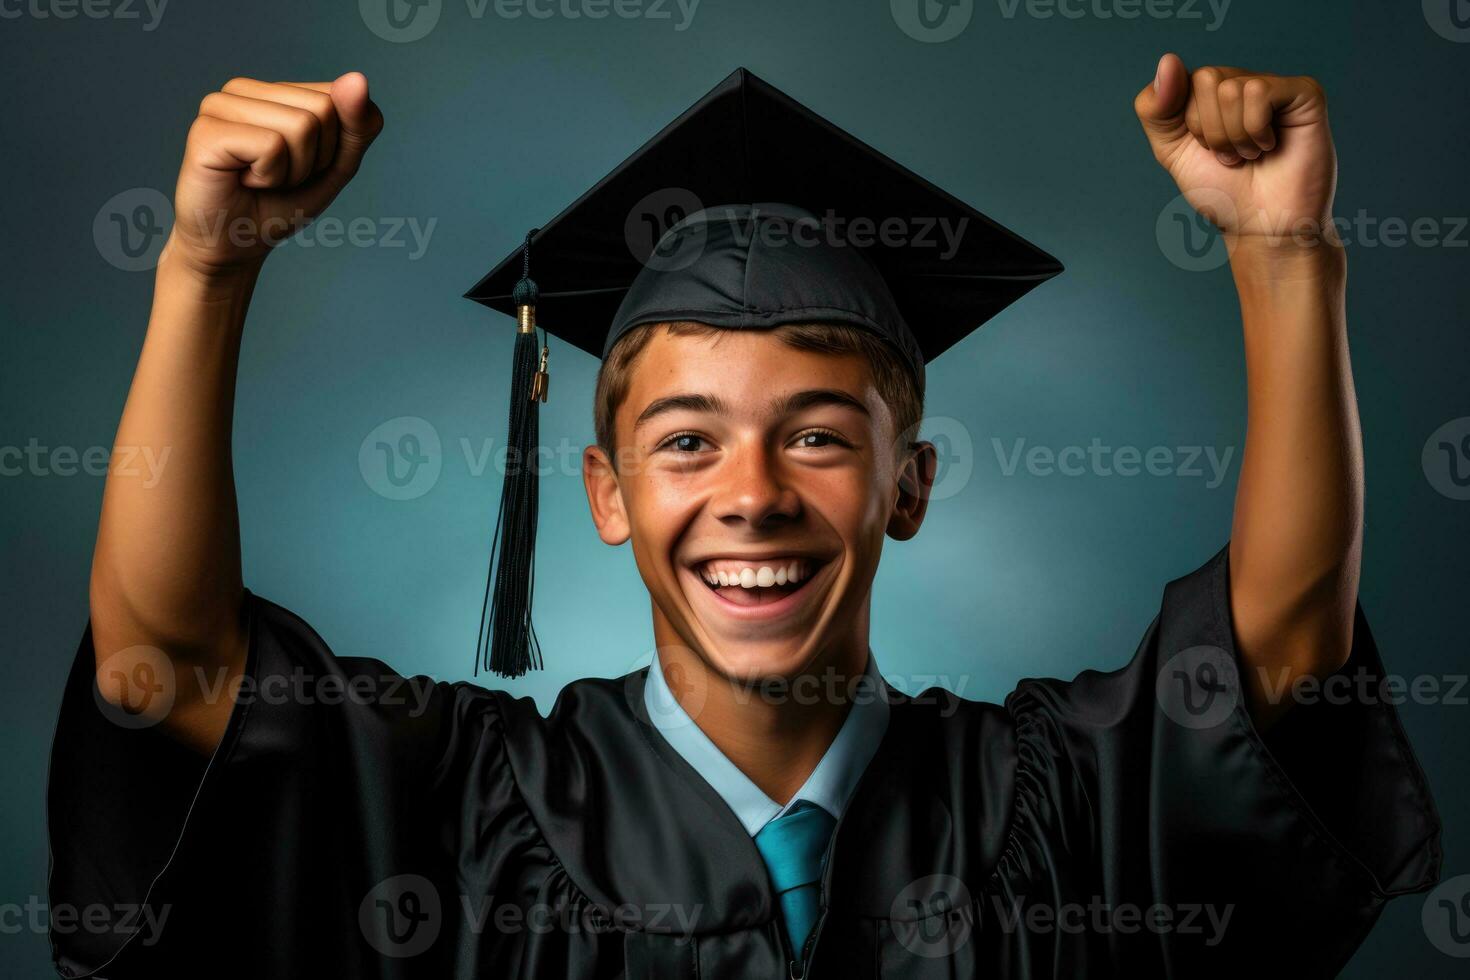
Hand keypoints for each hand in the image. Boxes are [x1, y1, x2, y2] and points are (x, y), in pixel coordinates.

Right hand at [165, 72, 383, 277]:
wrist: (235, 245)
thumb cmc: (281, 204)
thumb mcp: (337, 167)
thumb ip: (357, 126)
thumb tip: (357, 78)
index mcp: (273, 90)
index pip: (338, 99)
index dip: (334, 147)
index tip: (302, 166)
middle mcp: (243, 88)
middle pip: (323, 110)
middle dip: (315, 159)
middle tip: (278, 177)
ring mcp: (220, 104)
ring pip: (302, 126)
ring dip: (293, 171)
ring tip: (259, 179)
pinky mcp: (206, 130)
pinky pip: (273, 146)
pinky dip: (270, 176)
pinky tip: (242, 181)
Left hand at [1134, 54, 1335, 242]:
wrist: (1259, 226)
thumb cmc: (1221, 191)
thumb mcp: (1171, 152)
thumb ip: (1155, 110)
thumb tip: (1169, 60)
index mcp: (1211, 93)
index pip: (1180, 81)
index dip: (1188, 125)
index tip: (1204, 149)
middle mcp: (1242, 82)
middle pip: (1206, 79)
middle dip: (1210, 130)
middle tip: (1231, 155)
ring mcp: (1274, 86)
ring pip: (1231, 89)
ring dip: (1233, 137)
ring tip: (1250, 154)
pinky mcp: (1303, 93)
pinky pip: (1259, 91)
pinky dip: (1255, 130)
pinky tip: (1270, 145)